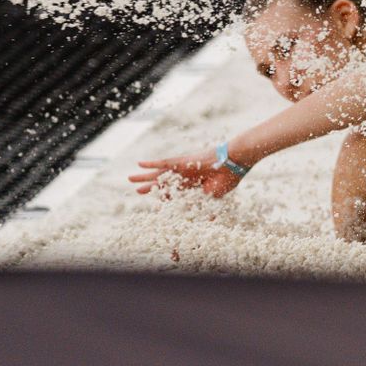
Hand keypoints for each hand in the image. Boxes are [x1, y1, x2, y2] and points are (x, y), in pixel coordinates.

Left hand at [130, 155, 244, 197]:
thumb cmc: (229, 178)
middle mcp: (185, 175)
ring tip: (131, 179)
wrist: (234, 163)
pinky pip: (164, 162)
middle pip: (164, 182)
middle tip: (137, 191)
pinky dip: (152, 163)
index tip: (157, 203)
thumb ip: (204, 199)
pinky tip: (139, 163)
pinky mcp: (182, 161)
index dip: (166, 197)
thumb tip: (199, 200)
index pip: (176, 192)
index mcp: (194, 184)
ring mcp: (182, 168)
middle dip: (151, 187)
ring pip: (160, 173)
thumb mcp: (215, 194)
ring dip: (145, 176)